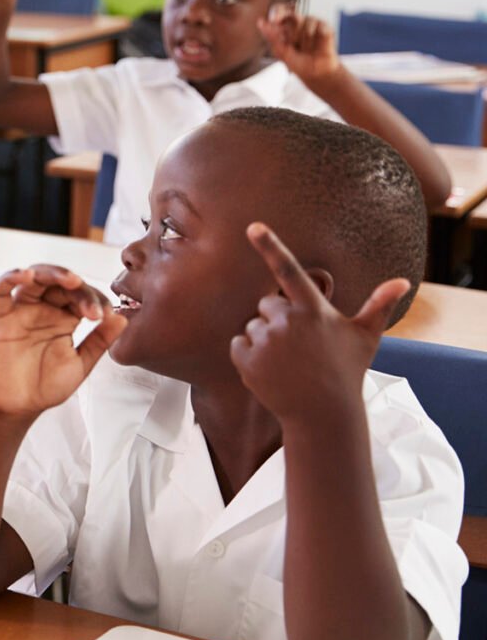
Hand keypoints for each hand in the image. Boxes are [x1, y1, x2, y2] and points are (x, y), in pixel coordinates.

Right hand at [0, 266, 124, 418]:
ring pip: (35, 278)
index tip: (108, 317)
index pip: (82, 296)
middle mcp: (43, 310)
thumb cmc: (46, 386)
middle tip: (92, 308)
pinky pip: (0, 290)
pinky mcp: (2, 317)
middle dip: (80, 290)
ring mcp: (22, 311)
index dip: (97, 300)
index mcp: (64, 318)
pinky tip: (26, 275)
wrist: (19, 407)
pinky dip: (10, 277)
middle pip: (60, 283)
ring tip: (70, 280)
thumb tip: (122, 318)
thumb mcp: (81, 363)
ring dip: (53, 273)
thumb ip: (100, 340)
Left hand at [230, 223, 408, 428]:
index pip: (289, 271)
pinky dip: (249, 355)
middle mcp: (287, 321)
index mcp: (313, 310)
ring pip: (253, 326)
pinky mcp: (246, 360)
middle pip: (267, 304)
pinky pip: (238, 344)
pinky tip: (271, 370)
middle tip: (299, 345)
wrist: (323, 414)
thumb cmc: (347, 371)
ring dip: (264, 340)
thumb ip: (379, 305)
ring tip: (289, 362)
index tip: (252, 226)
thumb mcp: (365, 337)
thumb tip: (402, 281)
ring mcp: (266, 341)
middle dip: (278, 319)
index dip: (270, 246)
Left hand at [260, 5, 340, 84]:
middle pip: (291, 13)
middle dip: (290, 30)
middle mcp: (297, 22)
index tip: (274, 20)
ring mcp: (311, 23)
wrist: (316, 73)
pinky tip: (317, 46)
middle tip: (292, 43)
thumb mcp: (282, 52)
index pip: (279, 10)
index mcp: (284, 27)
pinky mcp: (324, 26)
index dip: (277, 11)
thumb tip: (260, 22)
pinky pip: (317, 25)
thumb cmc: (298, 63)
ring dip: (302, 39)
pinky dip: (315, 38)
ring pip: (303, 20)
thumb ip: (272, 37)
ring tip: (305, 49)